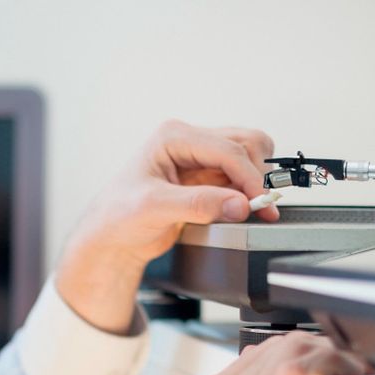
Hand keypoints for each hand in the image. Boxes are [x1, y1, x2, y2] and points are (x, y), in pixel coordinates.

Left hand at [56, 121, 276, 333]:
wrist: (112, 237)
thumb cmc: (118, 216)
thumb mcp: (153, 208)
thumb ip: (197, 204)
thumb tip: (239, 204)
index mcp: (172, 137)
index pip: (226, 148)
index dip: (248, 175)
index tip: (259, 201)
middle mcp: (189, 141)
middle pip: (245, 143)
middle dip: (257, 174)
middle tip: (262, 205)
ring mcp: (200, 159)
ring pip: (249, 156)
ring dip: (257, 181)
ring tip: (257, 208)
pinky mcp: (208, 178)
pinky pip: (241, 178)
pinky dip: (250, 192)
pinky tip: (247, 210)